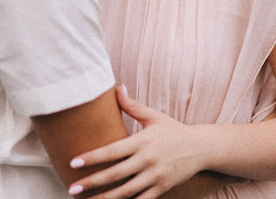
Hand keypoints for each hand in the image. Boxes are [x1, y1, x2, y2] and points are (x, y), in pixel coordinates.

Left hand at [67, 86, 203, 198]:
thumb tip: (116, 88)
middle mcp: (148, 159)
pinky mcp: (162, 188)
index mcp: (143, 140)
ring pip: (126, 191)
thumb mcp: (154, 116)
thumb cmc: (174, 130)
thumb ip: (132, 106)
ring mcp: (155, 175)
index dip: (92, 157)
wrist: (202, 147)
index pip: (113, 150)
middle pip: (115, 174)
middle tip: (73, 188)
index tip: (73, 163)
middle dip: (92, 182)